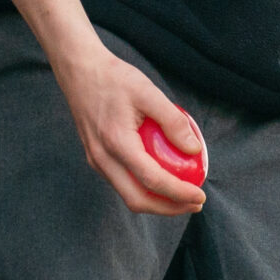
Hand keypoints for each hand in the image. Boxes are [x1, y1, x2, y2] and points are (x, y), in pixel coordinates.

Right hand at [20, 0, 206, 216]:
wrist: (79, 71)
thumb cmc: (114, 78)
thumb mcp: (148, 92)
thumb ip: (172, 121)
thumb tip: (195, 149)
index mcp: (117, 143)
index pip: (152, 181)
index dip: (179, 194)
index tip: (200, 195)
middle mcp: (102, 158)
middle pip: (137, 200)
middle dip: (168, 208)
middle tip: (194, 203)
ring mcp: (96, 160)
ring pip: (128, 194)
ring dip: (156, 201)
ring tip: (182, 195)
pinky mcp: (95, 157)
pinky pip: (121, 182)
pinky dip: (144, 188)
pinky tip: (162, 177)